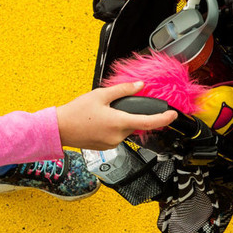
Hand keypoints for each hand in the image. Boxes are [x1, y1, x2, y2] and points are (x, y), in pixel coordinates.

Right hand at [55, 81, 177, 148]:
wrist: (59, 129)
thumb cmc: (76, 112)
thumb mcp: (100, 95)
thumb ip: (123, 90)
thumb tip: (139, 86)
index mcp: (119, 122)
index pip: (149, 122)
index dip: (164, 118)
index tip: (173, 115)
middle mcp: (118, 136)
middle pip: (135, 124)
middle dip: (130, 114)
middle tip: (113, 106)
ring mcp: (111, 143)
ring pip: (126, 130)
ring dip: (121, 121)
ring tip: (102, 114)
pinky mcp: (105, 147)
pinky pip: (116, 136)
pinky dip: (113, 128)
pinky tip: (99, 122)